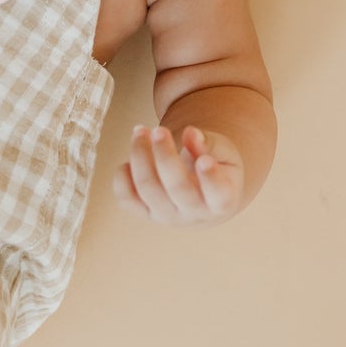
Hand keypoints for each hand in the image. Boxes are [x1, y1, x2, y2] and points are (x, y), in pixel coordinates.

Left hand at [113, 123, 244, 226]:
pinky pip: (127, 200)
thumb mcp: (222, 152)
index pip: (219, 195)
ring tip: (141, 130)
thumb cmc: (218, 167)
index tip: (204, 160)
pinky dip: (122, 178)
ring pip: (149, 190)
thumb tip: (191, 133)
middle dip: (165, 156)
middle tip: (159, 129)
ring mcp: (168, 216)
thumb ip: (209, 142)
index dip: (211, 179)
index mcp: (222, 200)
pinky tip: (130, 158)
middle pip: (178, 188)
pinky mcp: (147, 213)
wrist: (204, 193)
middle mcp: (195, 213)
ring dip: (140, 157)